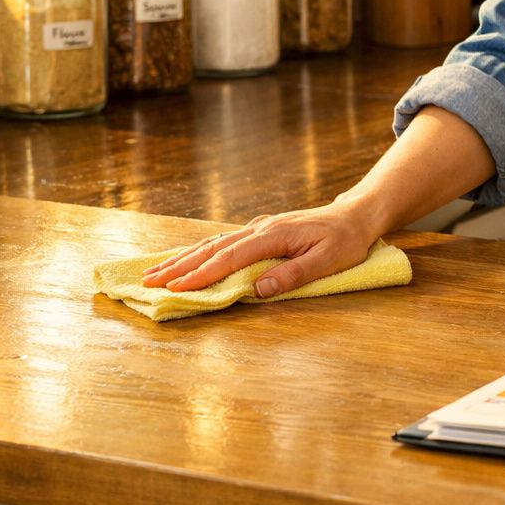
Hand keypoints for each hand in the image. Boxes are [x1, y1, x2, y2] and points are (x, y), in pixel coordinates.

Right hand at [140, 201, 377, 297]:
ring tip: (154, 272)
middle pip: (212, 248)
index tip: (177, 289)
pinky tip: (186, 259)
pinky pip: (224, 242)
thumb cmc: (346, 241)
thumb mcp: (329, 261)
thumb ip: (294, 275)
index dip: (202, 275)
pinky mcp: (261, 232)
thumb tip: (259, 290)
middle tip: (147, 282)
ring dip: (183, 258)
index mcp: (274, 236)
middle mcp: (261, 229)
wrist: (357, 215)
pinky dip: (200, 251)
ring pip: (214, 243)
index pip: (231, 258)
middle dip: (179, 266)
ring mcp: (259, 228)